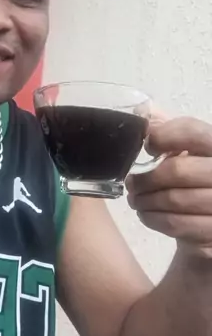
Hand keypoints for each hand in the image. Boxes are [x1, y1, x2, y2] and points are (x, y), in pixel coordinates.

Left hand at [126, 116, 211, 257]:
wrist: (210, 221)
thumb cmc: (197, 179)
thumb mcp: (188, 150)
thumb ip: (170, 129)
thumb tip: (142, 111)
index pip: (192, 132)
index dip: (164, 136)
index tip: (149, 145)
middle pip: (178, 170)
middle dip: (146, 178)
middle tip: (131, 182)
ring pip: (174, 200)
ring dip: (145, 200)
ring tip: (135, 199)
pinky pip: (176, 224)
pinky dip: (153, 219)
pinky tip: (146, 214)